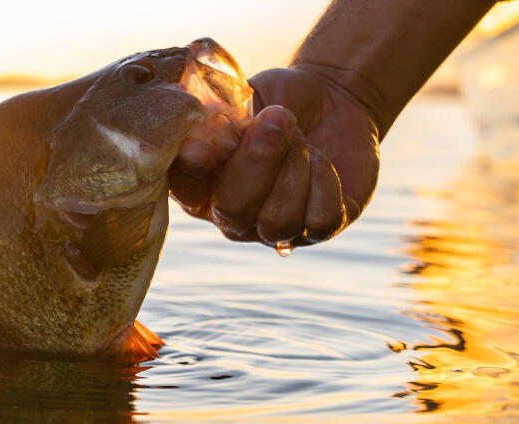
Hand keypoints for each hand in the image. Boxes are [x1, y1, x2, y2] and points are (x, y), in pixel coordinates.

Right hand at [169, 67, 380, 247]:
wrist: (334, 99)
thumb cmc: (279, 99)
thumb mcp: (246, 99)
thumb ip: (218, 115)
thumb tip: (198, 122)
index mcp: (204, 182)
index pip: (184, 189)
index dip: (191, 172)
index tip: (198, 146)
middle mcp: (234, 216)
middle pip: (233, 210)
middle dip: (258, 160)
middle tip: (278, 118)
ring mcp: (276, 228)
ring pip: (278, 221)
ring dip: (294, 169)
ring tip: (302, 139)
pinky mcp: (320, 230)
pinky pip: (319, 223)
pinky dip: (324, 184)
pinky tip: (321, 160)